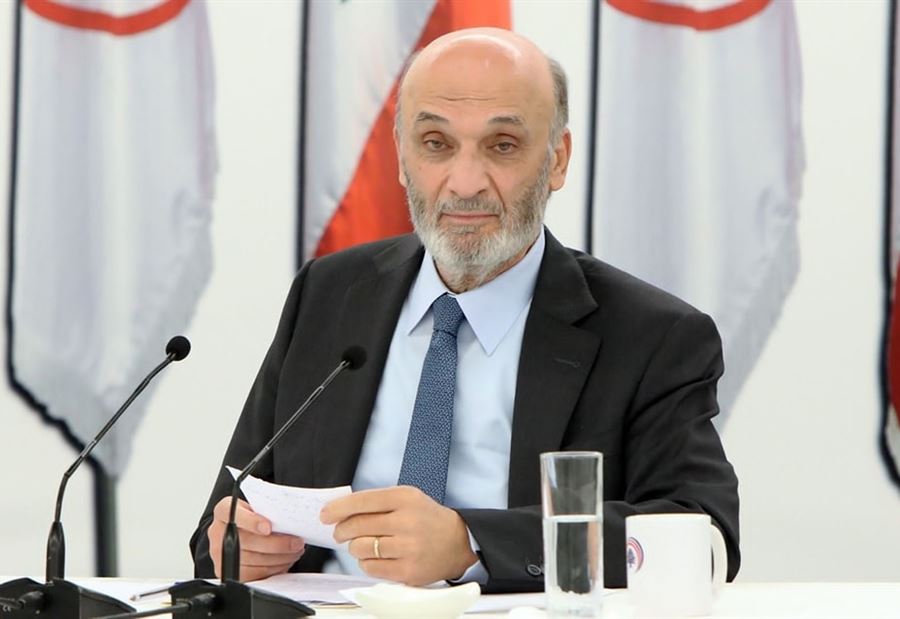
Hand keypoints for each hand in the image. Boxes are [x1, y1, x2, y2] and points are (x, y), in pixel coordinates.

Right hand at [208, 497, 304, 581]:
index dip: (250, 521)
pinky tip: (284, 561)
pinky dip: (273, 569)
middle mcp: (218, 532)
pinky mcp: (227, 572)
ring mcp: (220, 554)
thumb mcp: (256, 507)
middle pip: (246, 541)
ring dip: (279, 557)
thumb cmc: (251, 517)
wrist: (239, 532)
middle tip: (297, 543)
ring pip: (253, 560)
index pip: (230, 512)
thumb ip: (267, 510)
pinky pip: (253, 574)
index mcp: (224, 511)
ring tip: (295, 551)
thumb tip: (290, 519)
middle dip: (276, 544)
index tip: (268, 527)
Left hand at [320, 486, 477, 585]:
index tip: (325, 514)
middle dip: (341, 530)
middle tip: (340, 532)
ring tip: (362, 544)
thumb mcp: (408, 498)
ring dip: (354, 547)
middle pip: (356, 526)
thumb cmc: (427, 518)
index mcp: (405, 498)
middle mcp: (406, 522)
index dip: (338, 508)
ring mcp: (407, 548)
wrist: (459, 541)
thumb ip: (378, 502)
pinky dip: (366, 562)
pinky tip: (375, 556)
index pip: (362, 501)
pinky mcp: (407, 570)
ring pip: (360, 548)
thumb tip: (340, 511)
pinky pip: (370, 567)